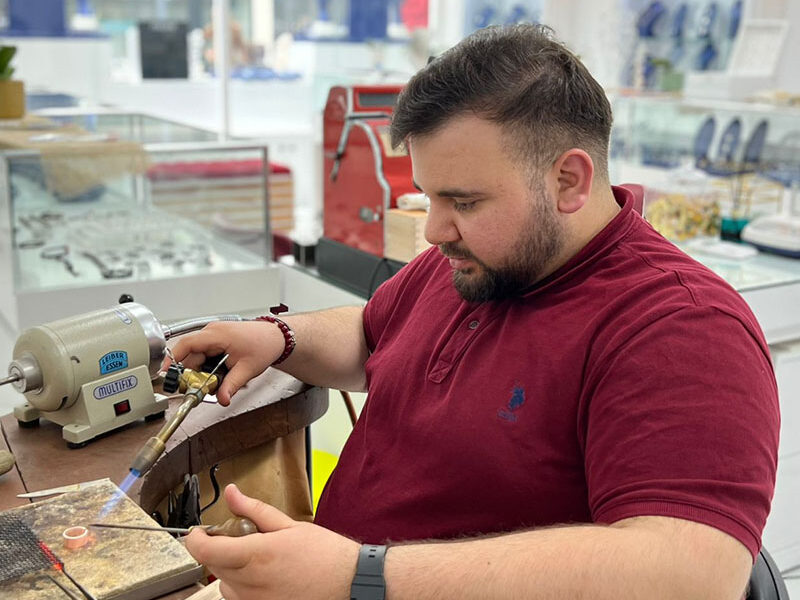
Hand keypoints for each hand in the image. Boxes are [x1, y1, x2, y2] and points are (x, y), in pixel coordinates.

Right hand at [169, 321, 284, 404]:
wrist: (275, 337)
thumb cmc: (264, 345)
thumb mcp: (247, 369)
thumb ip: (231, 386)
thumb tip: (221, 399)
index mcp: (216, 335)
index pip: (186, 345)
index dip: (172, 359)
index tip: (166, 374)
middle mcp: (212, 332)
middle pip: (190, 355)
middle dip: (191, 374)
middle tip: (199, 388)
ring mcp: (213, 335)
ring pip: (196, 357)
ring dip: (200, 371)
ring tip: (215, 380)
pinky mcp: (216, 340)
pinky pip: (203, 355)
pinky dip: (207, 366)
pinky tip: (218, 373)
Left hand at [184, 484, 358, 599]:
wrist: (348, 582)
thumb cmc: (324, 555)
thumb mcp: (289, 524)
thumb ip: (254, 510)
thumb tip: (232, 494)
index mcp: (256, 555)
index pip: (205, 551)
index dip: (194, 539)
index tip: (198, 533)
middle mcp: (250, 583)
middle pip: (214, 565)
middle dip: (222, 549)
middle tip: (244, 538)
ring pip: (225, 584)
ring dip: (233, 569)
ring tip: (261, 560)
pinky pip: (239, 598)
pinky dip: (245, 586)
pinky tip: (267, 577)